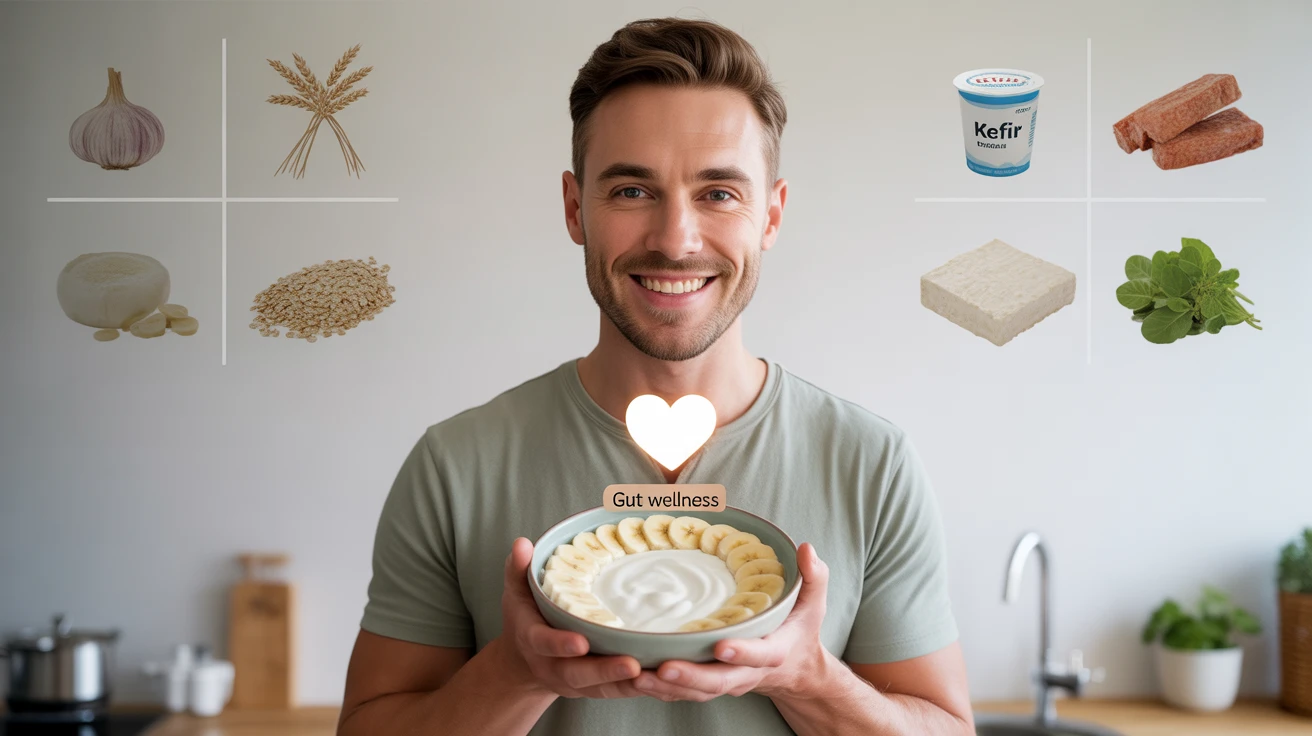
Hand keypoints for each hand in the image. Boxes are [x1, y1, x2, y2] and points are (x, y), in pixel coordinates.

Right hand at [491, 537, 643, 698]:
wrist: (525, 661)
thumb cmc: (525, 618)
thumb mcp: (516, 591)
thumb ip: (518, 568)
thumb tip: (522, 543)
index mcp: (532, 640)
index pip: (543, 643)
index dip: (560, 644)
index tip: (580, 642)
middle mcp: (552, 666)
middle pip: (577, 674)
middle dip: (604, 671)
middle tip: (631, 664)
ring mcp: (574, 681)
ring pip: (600, 688)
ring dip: (625, 683)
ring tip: (650, 674)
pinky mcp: (593, 688)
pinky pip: (615, 691)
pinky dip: (635, 688)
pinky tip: (657, 680)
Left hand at [632, 542, 829, 701]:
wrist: (793, 670)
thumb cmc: (798, 630)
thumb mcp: (813, 603)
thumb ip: (813, 577)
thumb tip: (806, 548)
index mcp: (773, 651)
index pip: (759, 655)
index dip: (741, 652)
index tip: (721, 646)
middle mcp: (747, 673)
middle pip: (719, 681)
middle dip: (691, 676)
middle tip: (665, 668)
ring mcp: (726, 682)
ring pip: (696, 691)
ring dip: (667, 687)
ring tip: (638, 675)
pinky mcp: (708, 685)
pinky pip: (682, 693)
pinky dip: (660, 689)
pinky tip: (634, 679)